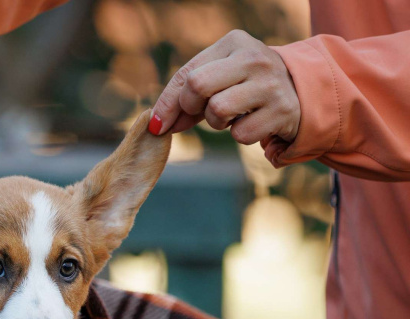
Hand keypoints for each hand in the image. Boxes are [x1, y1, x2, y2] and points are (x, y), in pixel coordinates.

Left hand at [149, 30, 299, 148]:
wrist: (302, 92)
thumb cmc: (247, 85)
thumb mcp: (220, 78)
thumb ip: (187, 97)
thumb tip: (158, 125)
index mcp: (234, 42)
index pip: (186, 74)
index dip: (167, 103)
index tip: (158, 125)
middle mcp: (254, 57)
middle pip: (197, 86)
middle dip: (191, 108)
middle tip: (202, 112)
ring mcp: (270, 83)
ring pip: (217, 111)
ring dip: (217, 123)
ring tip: (232, 115)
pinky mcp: (282, 110)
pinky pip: (240, 134)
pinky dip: (240, 134)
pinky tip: (253, 121)